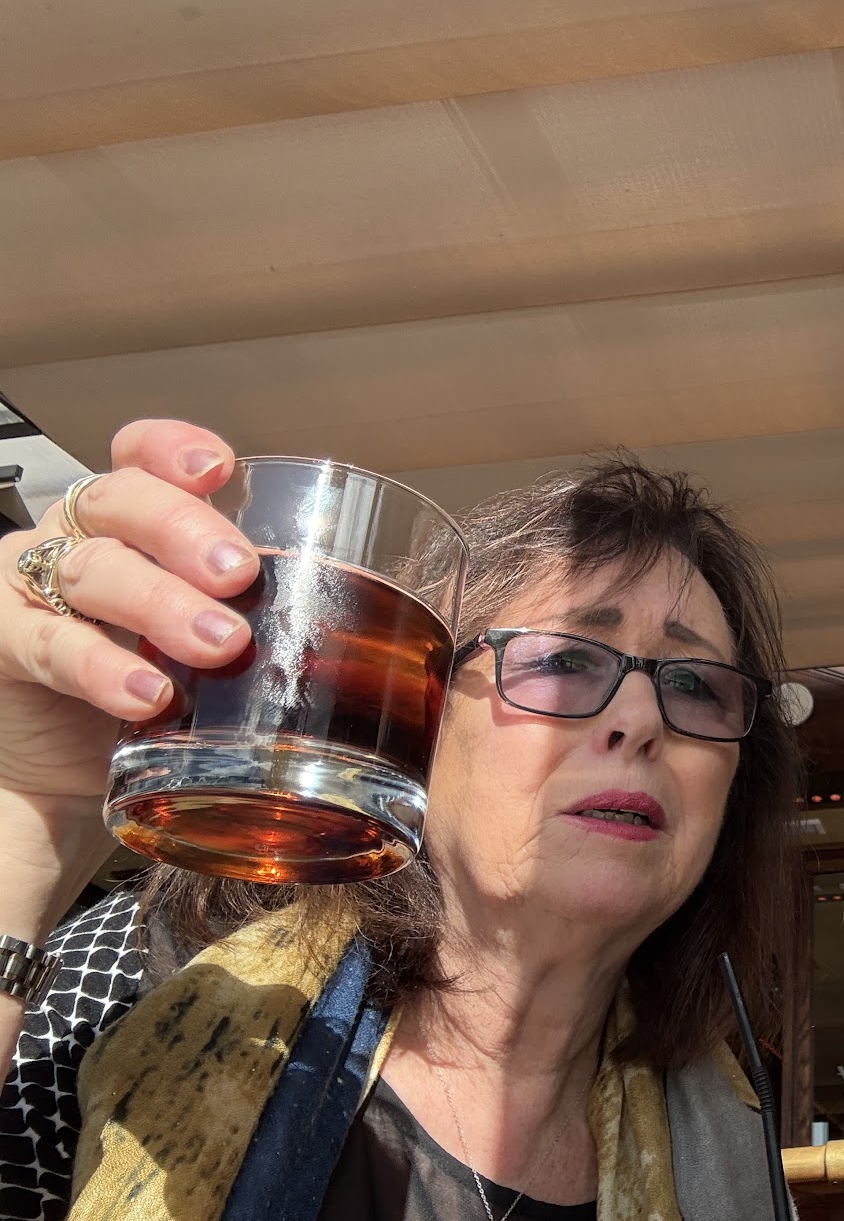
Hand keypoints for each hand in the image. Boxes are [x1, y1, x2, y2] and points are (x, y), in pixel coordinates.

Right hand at [0, 420, 258, 927]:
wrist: (62, 772)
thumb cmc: (162, 695)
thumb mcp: (221, 650)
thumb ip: (288, 633)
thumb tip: (425, 667)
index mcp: (136, 526)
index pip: (143, 458)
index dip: (175, 449)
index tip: (220, 466)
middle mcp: (81, 541)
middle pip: (121, 502)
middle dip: (185, 529)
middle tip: (242, 573)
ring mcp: (35, 591)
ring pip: (90, 567)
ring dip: (159, 602)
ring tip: (219, 643)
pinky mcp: (9, 648)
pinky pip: (48, 643)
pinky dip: (100, 666)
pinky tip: (148, 693)